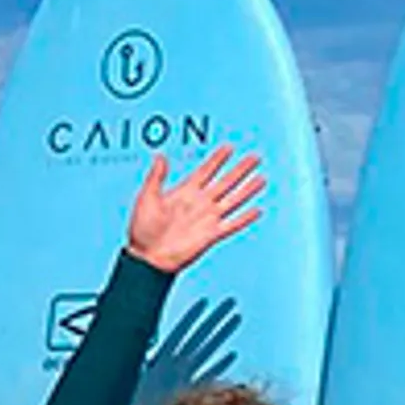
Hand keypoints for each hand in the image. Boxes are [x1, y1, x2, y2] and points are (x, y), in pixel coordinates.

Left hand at [126, 145, 268, 275]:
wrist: (147, 257)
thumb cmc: (142, 229)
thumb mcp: (147, 197)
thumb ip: (156, 176)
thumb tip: (161, 156)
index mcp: (185, 192)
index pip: (206, 171)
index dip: (218, 159)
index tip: (229, 147)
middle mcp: (200, 203)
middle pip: (226, 181)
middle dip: (240, 169)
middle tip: (255, 157)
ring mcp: (207, 219)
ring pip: (233, 200)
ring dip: (247, 189)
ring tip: (261, 178)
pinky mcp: (211, 235)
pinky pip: (232, 224)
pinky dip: (245, 218)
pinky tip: (257, 210)